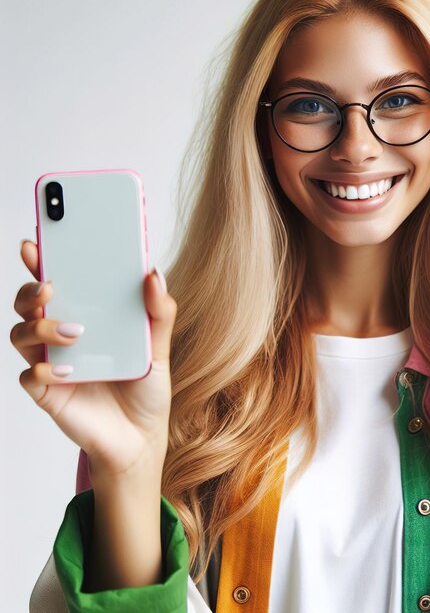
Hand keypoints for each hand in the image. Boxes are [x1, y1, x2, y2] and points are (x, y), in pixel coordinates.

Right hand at [10, 240, 177, 478]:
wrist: (140, 436)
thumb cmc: (145, 388)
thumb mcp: (158, 348)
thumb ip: (158, 313)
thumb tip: (154, 273)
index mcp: (89, 318)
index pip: (61, 283)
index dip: (44, 260)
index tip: (37, 242)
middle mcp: (64, 336)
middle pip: (30, 303)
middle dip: (30, 288)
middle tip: (49, 286)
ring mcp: (53, 362)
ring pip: (22, 333)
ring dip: (40, 327)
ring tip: (73, 331)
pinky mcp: (47, 391)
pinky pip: (30, 374)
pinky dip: (43, 368)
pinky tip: (67, 371)